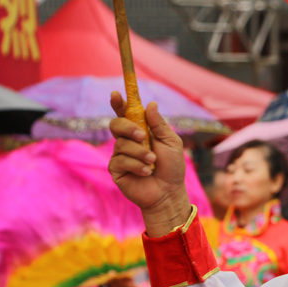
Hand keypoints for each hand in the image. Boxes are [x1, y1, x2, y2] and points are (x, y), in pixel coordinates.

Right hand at [109, 92, 191, 236]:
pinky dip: (136, 165)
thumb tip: (150, 104)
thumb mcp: (171, 142)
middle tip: (143, 136)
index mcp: (140, 131)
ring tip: (153, 162)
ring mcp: (120, 155)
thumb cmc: (172, 167)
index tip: (116, 94)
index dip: (119, 103)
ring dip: (140, 152)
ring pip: (121, 144)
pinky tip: (145, 172)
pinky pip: (120, 160)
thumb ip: (159, 125)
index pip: (125, 114)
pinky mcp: (116, 169)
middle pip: (116, 124)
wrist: (169, 192)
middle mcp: (127, 141)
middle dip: (128, 127)